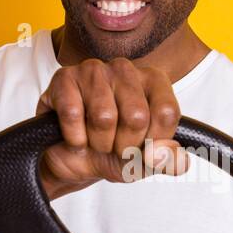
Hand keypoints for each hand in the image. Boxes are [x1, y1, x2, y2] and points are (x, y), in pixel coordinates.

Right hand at [36, 57, 188, 198]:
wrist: (72, 161)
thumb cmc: (112, 152)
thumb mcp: (147, 163)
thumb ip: (168, 161)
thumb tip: (161, 152)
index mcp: (154, 80)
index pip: (166, 113)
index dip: (153, 141)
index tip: (141, 146)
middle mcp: (125, 69)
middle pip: (136, 116)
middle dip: (124, 145)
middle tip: (114, 145)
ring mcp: (93, 70)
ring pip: (104, 117)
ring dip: (98, 142)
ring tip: (94, 139)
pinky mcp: (64, 78)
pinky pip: (73, 115)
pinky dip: (75, 137)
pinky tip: (75, 134)